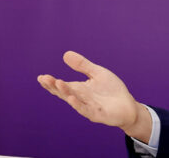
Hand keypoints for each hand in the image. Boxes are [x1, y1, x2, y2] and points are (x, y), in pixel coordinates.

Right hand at [37, 51, 151, 141]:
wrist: (128, 106)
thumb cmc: (112, 90)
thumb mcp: (97, 73)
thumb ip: (83, 65)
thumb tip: (65, 54)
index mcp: (79, 89)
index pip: (62, 86)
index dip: (51, 82)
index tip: (40, 77)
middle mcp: (81, 99)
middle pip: (65, 92)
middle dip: (54, 86)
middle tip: (43, 78)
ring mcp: (88, 107)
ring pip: (74, 100)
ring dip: (65, 92)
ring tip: (57, 83)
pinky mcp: (98, 114)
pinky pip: (86, 110)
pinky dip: (78, 105)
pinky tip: (71, 98)